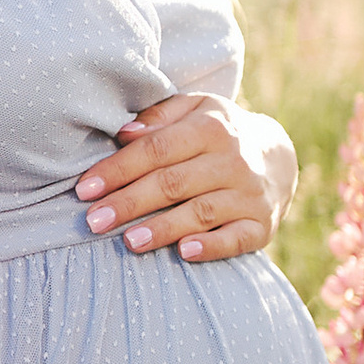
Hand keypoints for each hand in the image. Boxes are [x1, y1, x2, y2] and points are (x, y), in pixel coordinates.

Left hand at [73, 92, 297, 264]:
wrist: (278, 158)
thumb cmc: (218, 133)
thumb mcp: (194, 110)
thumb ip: (158, 117)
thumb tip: (124, 134)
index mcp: (211, 127)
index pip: (157, 148)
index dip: (119, 169)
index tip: (85, 189)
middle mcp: (233, 160)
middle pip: (174, 183)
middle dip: (130, 203)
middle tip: (94, 221)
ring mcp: (249, 194)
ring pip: (201, 212)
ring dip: (163, 228)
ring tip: (128, 241)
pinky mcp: (261, 225)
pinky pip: (236, 238)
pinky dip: (212, 247)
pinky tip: (184, 252)